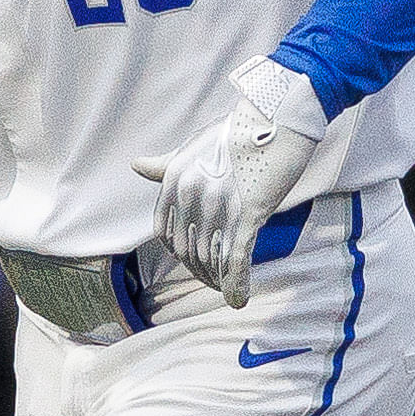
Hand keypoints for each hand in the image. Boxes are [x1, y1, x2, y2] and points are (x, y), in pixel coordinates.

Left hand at [134, 60, 325, 308]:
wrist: (277, 117)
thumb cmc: (238, 132)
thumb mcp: (194, 147)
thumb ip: (166, 165)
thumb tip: (137, 165)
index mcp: (175, 180)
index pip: (166, 233)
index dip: (179, 254)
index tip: (193, 262)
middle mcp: (191, 194)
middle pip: (189, 250)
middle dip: (200, 271)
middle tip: (214, 280)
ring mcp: (218, 205)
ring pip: (211, 258)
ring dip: (218, 280)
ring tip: (228, 289)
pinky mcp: (248, 213)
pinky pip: (236, 258)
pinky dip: (236, 284)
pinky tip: (239, 299)